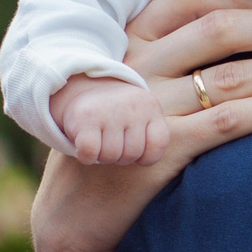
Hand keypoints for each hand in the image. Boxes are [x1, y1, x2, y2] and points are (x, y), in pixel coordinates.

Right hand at [33, 0, 251, 251]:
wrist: (70, 221)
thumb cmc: (110, 151)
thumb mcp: (126, 91)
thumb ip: (167, 60)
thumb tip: (241, 32)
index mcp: (127, 43)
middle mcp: (136, 66)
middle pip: (220, 28)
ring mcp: (146, 107)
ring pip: (232, 74)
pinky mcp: (159, 149)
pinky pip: (225, 121)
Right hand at [53, 74, 170, 164]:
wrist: (82, 88)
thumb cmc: (119, 114)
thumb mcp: (143, 118)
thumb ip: (155, 136)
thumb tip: (169, 163)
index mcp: (151, 108)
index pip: (159, 144)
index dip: (146, 156)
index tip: (136, 152)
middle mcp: (133, 106)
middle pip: (132, 154)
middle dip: (120, 157)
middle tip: (112, 144)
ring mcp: (110, 110)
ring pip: (110, 155)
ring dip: (102, 156)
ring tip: (100, 142)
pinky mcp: (86, 117)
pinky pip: (90, 151)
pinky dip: (86, 156)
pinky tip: (85, 148)